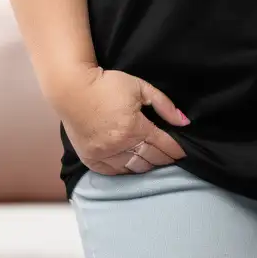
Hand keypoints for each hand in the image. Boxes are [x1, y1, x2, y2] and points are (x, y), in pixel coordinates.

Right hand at [53, 65, 190, 175]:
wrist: (72, 89)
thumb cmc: (107, 85)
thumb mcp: (139, 86)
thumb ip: (163, 104)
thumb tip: (184, 121)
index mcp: (134, 127)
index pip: (163, 144)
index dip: (176, 150)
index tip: (184, 153)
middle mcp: (120, 145)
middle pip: (151, 159)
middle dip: (165, 158)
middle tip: (173, 157)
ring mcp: (104, 154)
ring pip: (134, 169)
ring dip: (148, 166)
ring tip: (156, 161)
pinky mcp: (90, 159)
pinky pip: (114, 173)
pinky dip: (126, 170)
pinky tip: (134, 166)